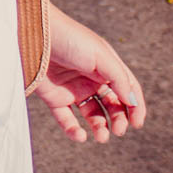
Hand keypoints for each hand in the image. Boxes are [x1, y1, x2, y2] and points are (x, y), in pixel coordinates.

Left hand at [32, 4, 146, 143]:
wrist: (34, 35)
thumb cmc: (70, 39)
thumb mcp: (101, 55)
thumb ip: (119, 79)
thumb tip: (132, 102)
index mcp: (106, 66)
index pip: (127, 89)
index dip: (135, 106)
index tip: (137, 123)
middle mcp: (92, 78)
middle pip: (112, 104)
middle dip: (118, 119)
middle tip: (119, 131)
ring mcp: (73, 89)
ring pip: (92, 115)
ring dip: (100, 127)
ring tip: (102, 137)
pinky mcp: (55, 98)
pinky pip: (66, 120)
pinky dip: (74, 131)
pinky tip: (80, 136)